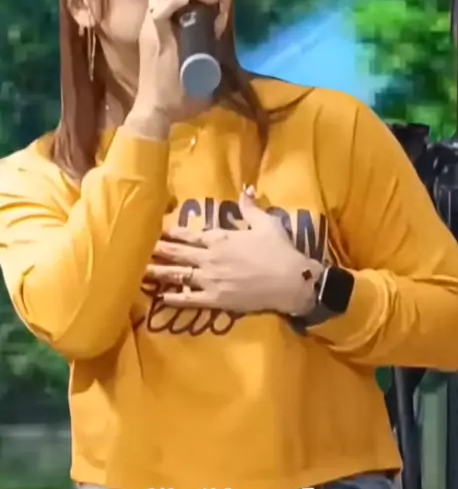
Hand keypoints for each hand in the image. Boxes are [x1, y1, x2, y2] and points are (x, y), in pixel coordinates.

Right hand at [133, 0, 220, 120]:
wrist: (157, 108)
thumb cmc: (174, 90)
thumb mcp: (191, 57)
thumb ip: (201, 43)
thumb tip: (217, 31)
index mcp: (157, 24)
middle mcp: (151, 22)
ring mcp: (150, 29)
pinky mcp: (153, 40)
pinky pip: (160, 11)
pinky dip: (174, 2)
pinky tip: (188, 2)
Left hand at [145, 188, 322, 315]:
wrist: (292, 281)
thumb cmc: (280, 250)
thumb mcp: (267, 223)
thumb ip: (250, 207)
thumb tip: (245, 188)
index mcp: (220, 238)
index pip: (187, 234)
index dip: (169, 233)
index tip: (153, 231)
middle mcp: (209, 258)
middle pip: (176, 253)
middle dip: (156, 250)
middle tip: (134, 248)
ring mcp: (211, 280)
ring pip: (177, 275)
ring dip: (158, 273)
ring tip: (138, 271)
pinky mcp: (216, 300)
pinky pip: (190, 299)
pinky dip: (173, 298)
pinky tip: (159, 298)